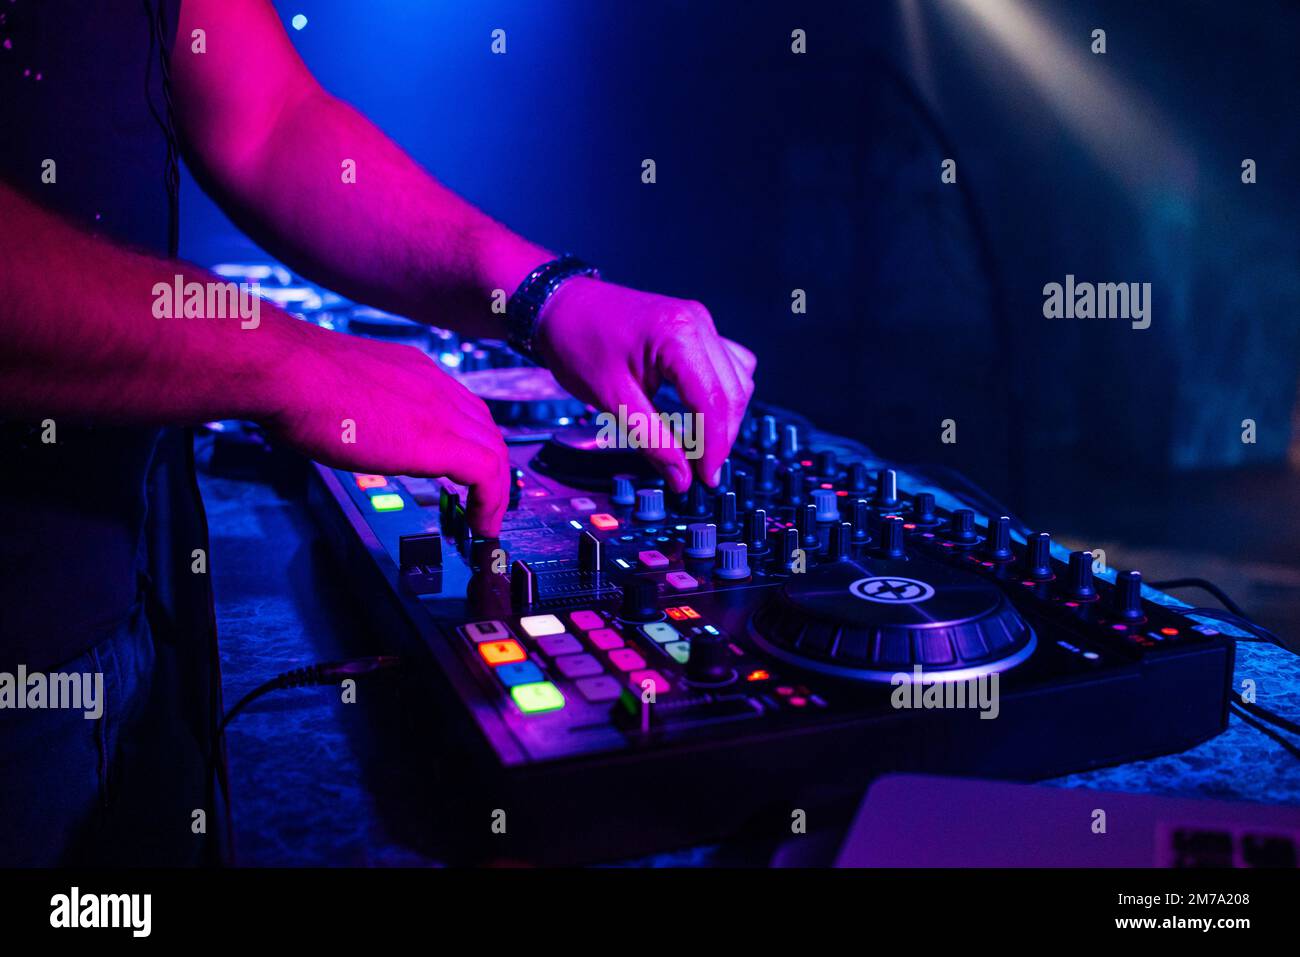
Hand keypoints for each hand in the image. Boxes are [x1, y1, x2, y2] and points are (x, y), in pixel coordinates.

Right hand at [265, 324, 510, 534]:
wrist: (286, 369)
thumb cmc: (294, 378)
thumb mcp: (344, 388)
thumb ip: (366, 405)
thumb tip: (356, 428)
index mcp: (415, 370)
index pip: (463, 408)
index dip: (471, 442)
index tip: (465, 470)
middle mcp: (435, 385)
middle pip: (487, 429)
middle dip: (493, 468)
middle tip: (485, 501)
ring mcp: (440, 409)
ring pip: (495, 451)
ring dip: (495, 490)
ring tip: (484, 521)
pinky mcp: (436, 440)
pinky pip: (486, 473)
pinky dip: (491, 501)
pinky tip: (480, 526)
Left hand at [536, 278, 755, 492]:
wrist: (560, 305)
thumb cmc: (578, 343)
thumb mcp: (610, 398)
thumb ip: (651, 439)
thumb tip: (681, 477)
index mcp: (678, 334)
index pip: (713, 400)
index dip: (714, 446)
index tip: (707, 478)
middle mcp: (698, 323)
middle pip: (732, 392)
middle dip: (721, 436)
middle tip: (701, 471)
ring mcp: (700, 322)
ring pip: (737, 379)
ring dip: (724, 417)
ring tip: (700, 447)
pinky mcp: (696, 327)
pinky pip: (728, 364)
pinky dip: (722, 393)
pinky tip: (704, 413)